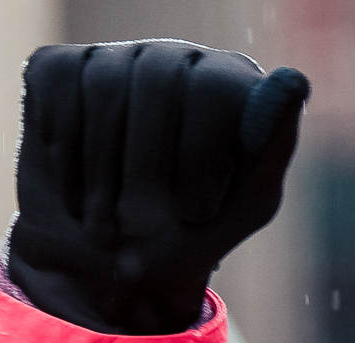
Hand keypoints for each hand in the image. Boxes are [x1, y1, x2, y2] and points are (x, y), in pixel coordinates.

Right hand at [7, 40, 309, 336]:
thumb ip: (273, 148)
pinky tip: (78, 191)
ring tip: (108, 222)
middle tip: (141, 224)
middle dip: (146, 168)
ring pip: (104, 84)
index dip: (199, 156)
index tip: (194, 213)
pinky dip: (66, 156)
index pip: (215, 86)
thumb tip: (294, 80)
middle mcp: (176, 59)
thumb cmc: (183, 239)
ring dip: (103, 174)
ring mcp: (117, 59)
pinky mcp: (59, 70)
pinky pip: (59, 88)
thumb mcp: (242, 209)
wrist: (102, 271)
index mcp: (229, 82)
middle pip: (158, 76)